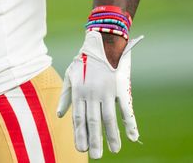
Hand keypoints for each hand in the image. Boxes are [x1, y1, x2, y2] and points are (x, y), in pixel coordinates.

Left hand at [56, 31, 142, 158]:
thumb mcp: (70, 75)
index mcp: (79, 91)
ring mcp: (106, 90)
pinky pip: (125, 108)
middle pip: (93, 121)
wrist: (102, 41)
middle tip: (96, 156)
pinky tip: (132, 136)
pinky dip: (129, 123)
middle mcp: (91, 93)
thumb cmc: (85, 59)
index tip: (81, 148)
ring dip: (111, 136)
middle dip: (95, 140)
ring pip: (108, 118)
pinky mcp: (120, 87)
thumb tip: (59, 114)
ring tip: (113, 150)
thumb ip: (66, 96)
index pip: (78, 118)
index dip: (80, 134)